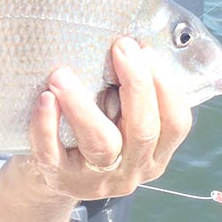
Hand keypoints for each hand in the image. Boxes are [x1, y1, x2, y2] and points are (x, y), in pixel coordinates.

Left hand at [24, 37, 191, 199]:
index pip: (176, 123)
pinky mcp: (60, 179)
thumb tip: (131, 42)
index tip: (145, 49)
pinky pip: (53, 155)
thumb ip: (130, 94)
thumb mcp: (120, 119)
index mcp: (154, 152)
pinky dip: (47, 126)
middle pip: (143, 130)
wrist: (51, 176)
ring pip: (101, 144)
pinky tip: (45, 99)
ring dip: (83, 105)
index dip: (166, 86)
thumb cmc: (91, 132)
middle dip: (136, 84)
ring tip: (62, 75)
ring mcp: (96, 178)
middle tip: (120, 47)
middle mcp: (132, 169)